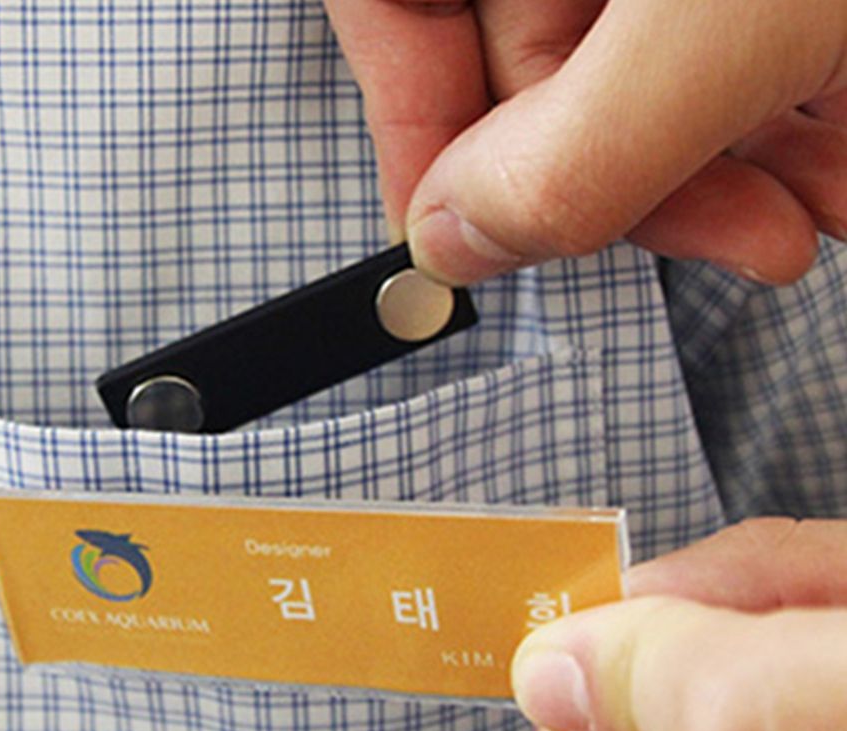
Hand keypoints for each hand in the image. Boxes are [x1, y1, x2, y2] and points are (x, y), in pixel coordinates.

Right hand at [323, 0, 846, 284]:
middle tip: (715, 237)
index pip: (393, 0)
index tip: (461, 236)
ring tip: (806, 214)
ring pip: (623, 65)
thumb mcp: (733, 15)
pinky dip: (762, 119)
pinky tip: (829, 163)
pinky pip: (701, 46)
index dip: (410, 125)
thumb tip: (453, 242)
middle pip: (520, 52)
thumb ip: (574, 149)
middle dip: (616, 176)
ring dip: (711, 167)